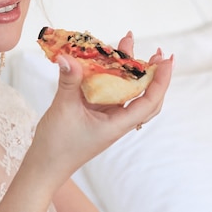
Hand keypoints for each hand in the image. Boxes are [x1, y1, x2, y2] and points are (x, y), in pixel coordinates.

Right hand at [30, 31, 172, 177]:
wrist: (45, 165)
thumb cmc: (57, 145)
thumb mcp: (63, 109)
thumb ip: (69, 82)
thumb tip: (67, 56)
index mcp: (117, 124)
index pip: (149, 101)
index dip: (161, 80)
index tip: (166, 60)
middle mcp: (116, 120)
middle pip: (143, 95)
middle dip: (151, 73)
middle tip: (156, 52)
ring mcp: (106, 117)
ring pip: (124, 90)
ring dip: (127, 70)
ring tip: (126, 46)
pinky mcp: (94, 113)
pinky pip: (107, 91)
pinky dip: (108, 75)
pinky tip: (102, 62)